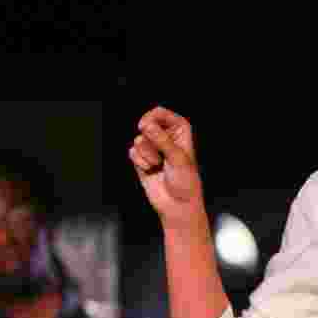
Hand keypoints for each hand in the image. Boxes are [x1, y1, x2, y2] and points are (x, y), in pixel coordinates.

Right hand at [130, 106, 205, 229]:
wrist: (177, 204)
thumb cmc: (185, 181)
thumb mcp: (177, 157)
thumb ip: (162, 140)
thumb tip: (146, 124)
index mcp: (179, 130)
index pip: (161, 113)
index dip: (152, 117)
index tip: (146, 126)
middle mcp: (165, 136)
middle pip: (146, 123)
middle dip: (150, 140)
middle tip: (159, 153)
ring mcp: (152, 147)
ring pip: (138, 140)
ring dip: (147, 154)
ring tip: (159, 165)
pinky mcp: (142, 159)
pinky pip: (132, 152)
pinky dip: (140, 162)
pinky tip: (150, 170)